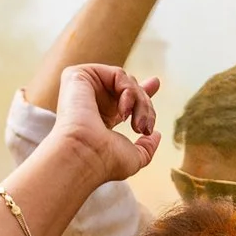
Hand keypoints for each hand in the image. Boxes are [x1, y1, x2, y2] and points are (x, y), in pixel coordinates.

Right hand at [49, 63, 161, 182]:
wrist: (85, 156)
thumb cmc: (105, 162)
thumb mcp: (134, 157)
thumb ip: (146, 147)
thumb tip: (157, 135)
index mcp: (101, 117)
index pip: (123, 97)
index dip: (141, 91)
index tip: (155, 83)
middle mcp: (91, 101)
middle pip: (129, 88)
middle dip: (146, 105)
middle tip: (146, 127)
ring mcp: (83, 88)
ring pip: (127, 82)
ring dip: (141, 103)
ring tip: (138, 126)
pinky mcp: (78, 75)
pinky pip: (118, 74)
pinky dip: (129, 91)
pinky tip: (123, 112)